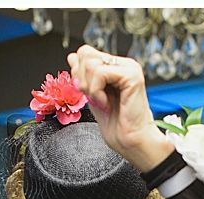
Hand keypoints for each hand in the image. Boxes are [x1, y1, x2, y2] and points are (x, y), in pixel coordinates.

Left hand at [66, 45, 172, 171]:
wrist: (130, 141)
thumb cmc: (116, 125)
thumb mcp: (92, 96)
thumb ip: (84, 76)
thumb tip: (72, 57)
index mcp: (115, 66)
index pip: (85, 53)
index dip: (78, 73)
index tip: (88, 93)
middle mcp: (123, 64)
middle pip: (85, 53)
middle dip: (81, 79)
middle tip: (94, 98)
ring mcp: (129, 68)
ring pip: (90, 63)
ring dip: (90, 88)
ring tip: (102, 102)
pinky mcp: (132, 75)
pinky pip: (100, 73)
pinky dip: (97, 92)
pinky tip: (106, 103)